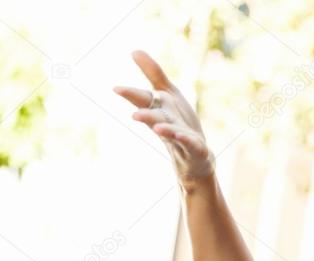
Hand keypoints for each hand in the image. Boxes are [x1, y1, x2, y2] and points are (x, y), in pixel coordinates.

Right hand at [113, 50, 214, 186]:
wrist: (196, 156)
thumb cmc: (179, 122)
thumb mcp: (168, 94)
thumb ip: (153, 73)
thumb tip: (134, 50)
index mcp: (158, 109)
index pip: (143, 100)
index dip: (131, 95)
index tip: (116, 89)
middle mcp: (166, 124)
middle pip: (155, 118)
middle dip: (145, 116)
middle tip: (134, 115)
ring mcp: (180, 138)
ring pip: (171, 133)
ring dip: (165, 130)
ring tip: (157, 129)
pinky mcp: (196, 149)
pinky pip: (192, 145)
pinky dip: (188, 141)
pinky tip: (185, 137)